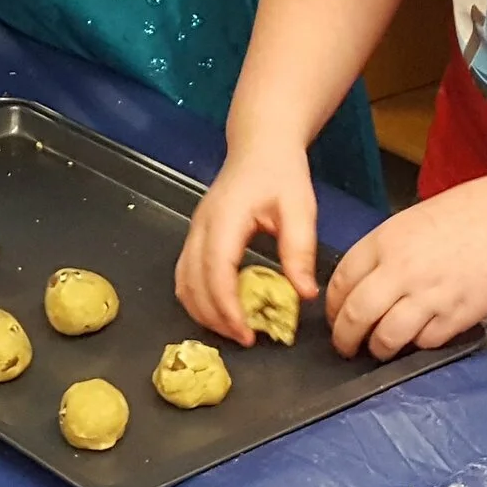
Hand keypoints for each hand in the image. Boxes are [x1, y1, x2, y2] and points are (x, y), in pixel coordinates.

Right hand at [175, 139, 319, 346]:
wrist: (260, 146)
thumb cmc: (281, 174)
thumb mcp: (300, 209)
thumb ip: (299, 251)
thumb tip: (303, 294)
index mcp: (226, 219)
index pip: (217, 271)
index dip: (228, 308)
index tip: (248, 334)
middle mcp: (202, 226)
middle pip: (193, 283)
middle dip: (215, 318)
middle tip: (245, 339)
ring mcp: (194, 230)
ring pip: (183, 281)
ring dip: (203, 312)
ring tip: (233, 329)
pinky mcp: (196, 235)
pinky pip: (185, 274)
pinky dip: (197, 298)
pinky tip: (220, 310)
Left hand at [323, 175, 486, 358]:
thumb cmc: (467, 213)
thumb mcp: (411, 220)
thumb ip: (386, 250)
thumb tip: (369, 280)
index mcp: (384, 242)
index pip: (341, 281)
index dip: (333, 305)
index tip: (334, 316)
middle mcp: (399, 271)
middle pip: (356, 315)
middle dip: (344, 338)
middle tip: (345, 347)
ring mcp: (428, 296)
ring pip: (387, 337)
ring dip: (378, 349)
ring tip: (379, 351)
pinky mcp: (456, 316)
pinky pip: (426, 341)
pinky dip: (418, 345)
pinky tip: (418, 339)